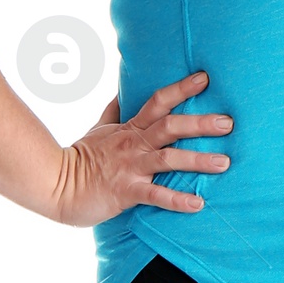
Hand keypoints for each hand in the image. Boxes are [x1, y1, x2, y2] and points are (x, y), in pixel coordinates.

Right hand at [52, 70, 231, 227]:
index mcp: (130, 128)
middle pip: (170, 126)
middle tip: (228, 122)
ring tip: (224, 163)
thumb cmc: (81, 158)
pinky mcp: (126, 191)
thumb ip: (114, 111)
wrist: (55, 185)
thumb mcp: (98, 129)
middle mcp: (134, 144)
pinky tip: (198, 204)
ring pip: (168, 159)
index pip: (158, 102)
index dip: (181, 88)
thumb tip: (122, 91)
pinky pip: (156, 196)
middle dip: (200, 123)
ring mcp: (130, 167)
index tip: (205, 78)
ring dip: (197, 161)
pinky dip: (177, 200)